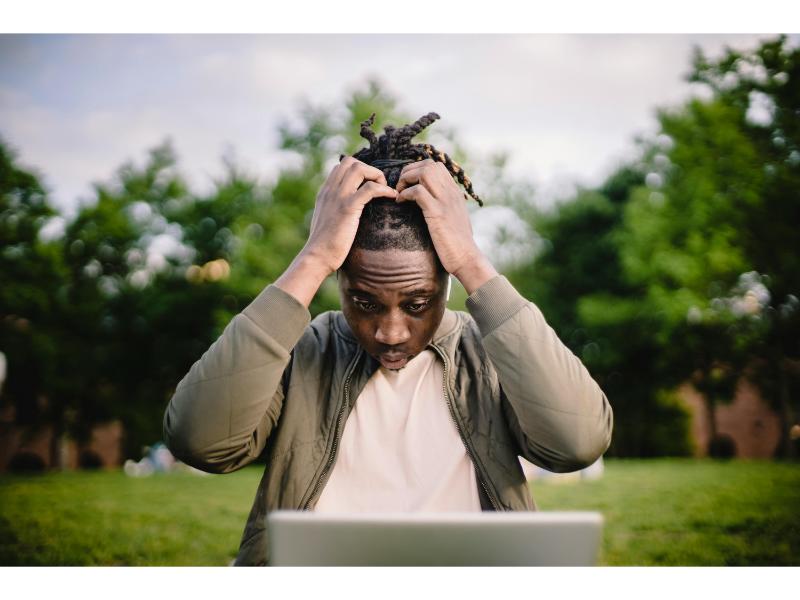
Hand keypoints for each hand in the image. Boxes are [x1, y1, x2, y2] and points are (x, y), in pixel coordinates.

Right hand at [302, 156, 397, 274]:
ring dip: (376, 175)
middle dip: (369, 169)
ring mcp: (338, 197)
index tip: (370, 185)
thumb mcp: (327, 220)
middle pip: (350, 162)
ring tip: (385, 190)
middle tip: (378, 186)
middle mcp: (330, 190)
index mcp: (325, 192)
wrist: (317, 257)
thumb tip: (347, 210)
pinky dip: (384, 189)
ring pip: (359, 168)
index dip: (359, 170)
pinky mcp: (347, 208)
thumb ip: (334, 210)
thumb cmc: (324, 245)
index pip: (341, 166)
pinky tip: (391, 197)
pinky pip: (370, 188)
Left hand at [396, 159, 496, 292]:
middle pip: (428, 165)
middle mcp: (451, 192)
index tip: (407, 184)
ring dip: (406, 179)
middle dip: (409, 171)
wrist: (467, 258)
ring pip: (424, 172)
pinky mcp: (437, 213)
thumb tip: (428, 204)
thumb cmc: (457, 244)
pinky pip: (418, 192)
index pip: (436, 166)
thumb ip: (443, 207)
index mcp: (454, 192)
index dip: (417, 170)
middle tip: (400, 187)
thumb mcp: (452, 219)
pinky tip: (401, 203)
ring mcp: (445, 201)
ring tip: (400, 193)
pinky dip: (405, 194)